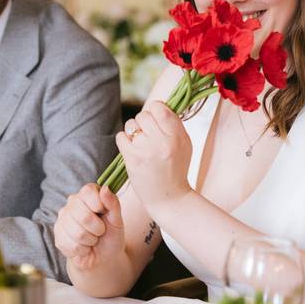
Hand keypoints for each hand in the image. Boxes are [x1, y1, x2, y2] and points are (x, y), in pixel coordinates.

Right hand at [54, 183, 124, 270]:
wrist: (103, 255)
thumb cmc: (111, 234)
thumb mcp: (117, 220)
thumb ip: (113, 203)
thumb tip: (105, 188)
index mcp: (87, 194)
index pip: (88, 192)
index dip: (98, 204)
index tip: (104, 212)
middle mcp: (72, 203)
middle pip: (84, 216)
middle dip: (98, 229)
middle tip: (100, 231)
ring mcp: (63, 219)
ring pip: (79, 233)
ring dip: (91, 240)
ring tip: (92, 239)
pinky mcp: (58, 235)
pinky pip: (72, 245)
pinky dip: (84, 250)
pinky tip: (85, 247)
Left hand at [117, 101, 192, 215]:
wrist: (169, 198)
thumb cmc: (176, 168)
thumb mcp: (183, 144)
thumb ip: (173, 124)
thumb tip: (158, 106)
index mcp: (178, 135)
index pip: (159, 107)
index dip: (155, 110)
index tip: (156, 119)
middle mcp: (163, 141)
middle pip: (143, 114)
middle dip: (143, 122)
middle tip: (147, 135)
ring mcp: (146, 150)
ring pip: (130, 124)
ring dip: (133, 131)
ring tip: (140, 144)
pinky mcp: (132, 159)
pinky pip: (121, 137)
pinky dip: (124, 141)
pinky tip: (131, 149)